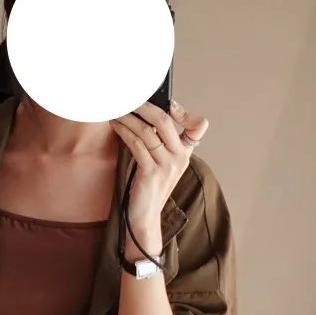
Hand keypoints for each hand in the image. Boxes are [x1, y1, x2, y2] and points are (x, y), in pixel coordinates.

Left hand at [110, 100, 208, 255]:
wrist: (145, 216)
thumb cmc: (148, 187)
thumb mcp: (160, 162)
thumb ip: (159, 142)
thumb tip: (144, 115)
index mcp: (184, 153)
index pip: (199, 125)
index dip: (186, 111)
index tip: (169, 103)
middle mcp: (179, 157)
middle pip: (165, 121)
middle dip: (144, 106)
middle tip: (129, 98)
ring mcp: (166, 165)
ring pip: (148, 131)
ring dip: (129, 118)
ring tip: (116, 111)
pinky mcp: (151, 172)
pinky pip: (137, 144)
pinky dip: (124, 132)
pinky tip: (116, 125)